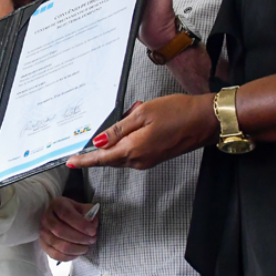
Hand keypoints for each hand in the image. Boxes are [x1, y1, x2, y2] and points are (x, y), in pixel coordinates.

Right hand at [39, 197, 98, 261]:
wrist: (58, 217)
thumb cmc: (72, 212)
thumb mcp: (81, 208)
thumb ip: (89, 213)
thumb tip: (93, 224)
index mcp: (56, 205)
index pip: (66, 214)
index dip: (81, 224)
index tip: (93, 231)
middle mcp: (46, 218)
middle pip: (61, 231)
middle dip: (80, 238)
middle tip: (92, 239)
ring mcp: (43, 232)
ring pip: (60, 245)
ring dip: (77, 248)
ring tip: (86, 247)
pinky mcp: (43, 245)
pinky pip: (56, 255)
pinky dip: (69, 257)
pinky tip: (77, 253)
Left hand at [67, 95, 217, 170]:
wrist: (204, 121)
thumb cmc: (177, 113)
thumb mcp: (142, 114)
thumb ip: (118, 130)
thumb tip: (99, 142)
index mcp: (133, 150)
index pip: (101, 158)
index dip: (84, 160)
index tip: (70, 162)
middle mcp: (139, 160)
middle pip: (109, 159)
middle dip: (94, 156)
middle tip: (77, 153)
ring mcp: (148, 160)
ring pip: (120, 158)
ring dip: (109, 151)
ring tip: (97, 142)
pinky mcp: (155, 157)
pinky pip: (132, 155)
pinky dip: (121, 149)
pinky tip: (120, 138)